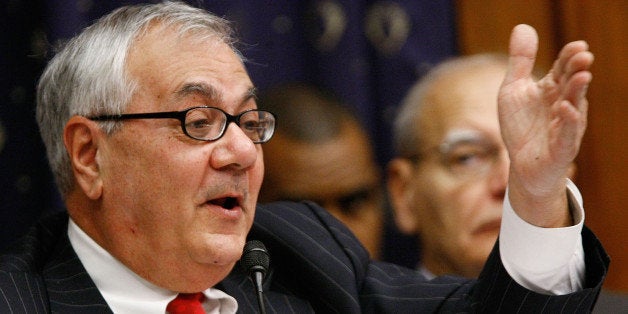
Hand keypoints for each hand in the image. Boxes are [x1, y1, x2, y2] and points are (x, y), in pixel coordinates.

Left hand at [498, 24, 592, 226]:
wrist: (523, 165)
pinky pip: (567, 133)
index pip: (563, 69)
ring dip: (577, 92)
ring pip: (574, 106)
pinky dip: (568, 121)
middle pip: (571, 84)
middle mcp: (563, 104)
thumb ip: (520, 62)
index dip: (569, 58)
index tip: (577, 46)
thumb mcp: (513, 90)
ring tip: (581, 76)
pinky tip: (566, 108)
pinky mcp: (561, 147)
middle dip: (577, 70)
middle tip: (583, 55)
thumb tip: (523, 27)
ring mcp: (565, 126)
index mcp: (552, 89)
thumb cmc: (520, 126)